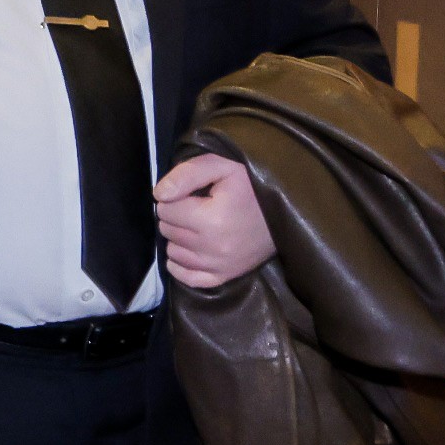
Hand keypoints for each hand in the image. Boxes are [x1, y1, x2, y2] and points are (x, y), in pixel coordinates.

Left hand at [157, 151, 274, 289]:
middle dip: (175, 217)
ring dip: (177, 238)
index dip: (173, 198)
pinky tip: (185, 251)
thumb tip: (159, 194)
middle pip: (168, 231)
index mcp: (211, 219)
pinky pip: (189, 278)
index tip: (189, 194)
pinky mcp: (226, 276)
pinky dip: (180, 266)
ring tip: (195, 226)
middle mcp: (213, 247)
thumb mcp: (222, 165)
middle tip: (194, 208)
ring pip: (174, 253)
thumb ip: (187, 175)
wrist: (285, 209)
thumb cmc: (252, 184)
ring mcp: (220, 265)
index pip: (165, 210)